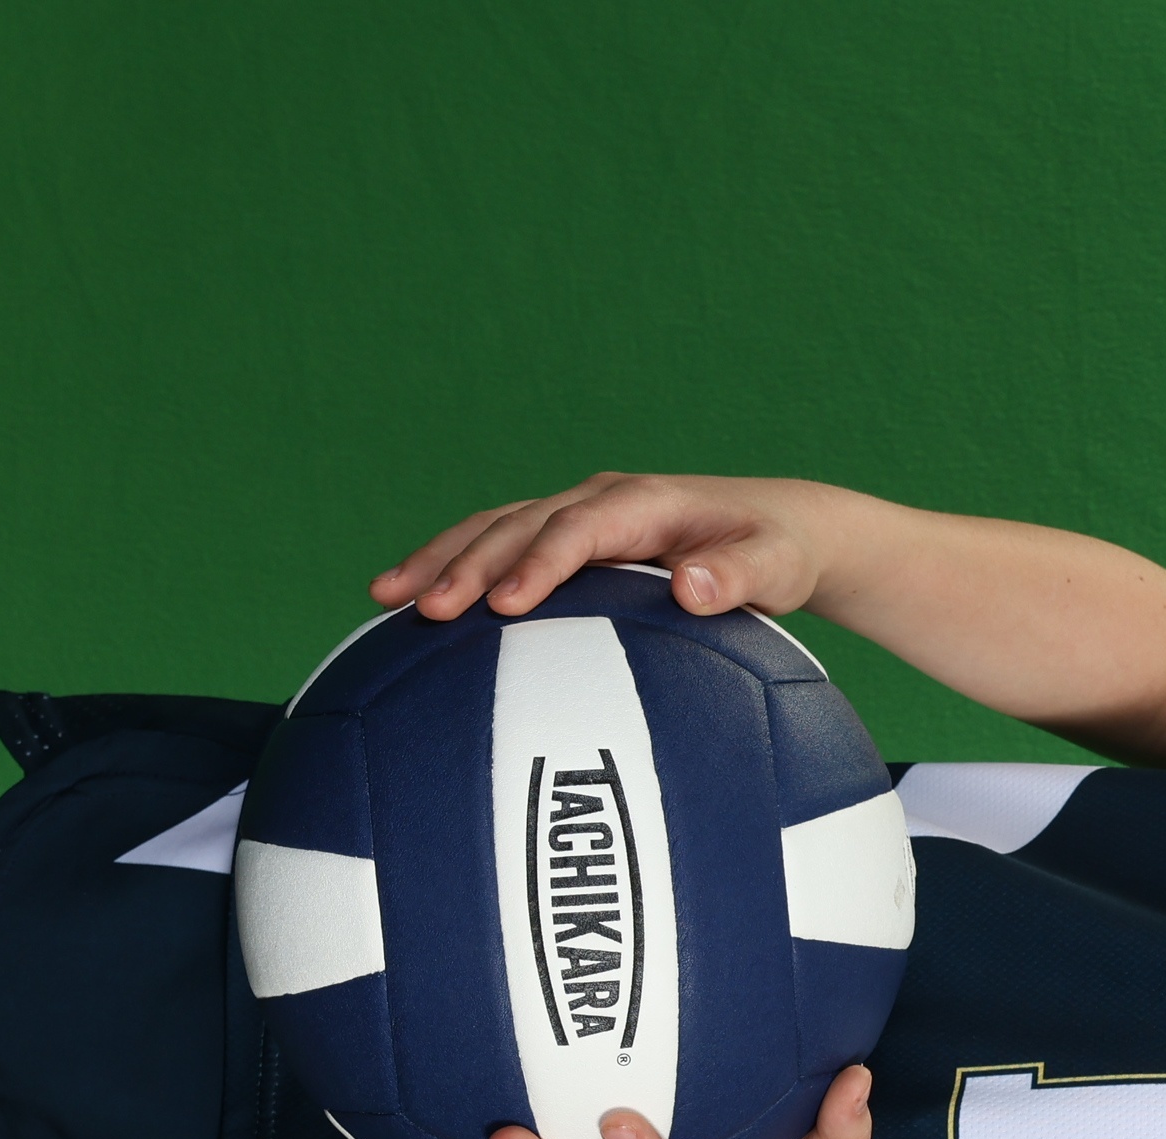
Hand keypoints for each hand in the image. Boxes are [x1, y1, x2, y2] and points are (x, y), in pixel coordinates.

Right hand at [369, 473, 837, 623]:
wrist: (778, 527)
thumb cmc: (779, 552)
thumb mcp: (777, 567)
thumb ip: (740, 577)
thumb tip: (693, 586)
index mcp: (643, 504)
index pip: (579, 529)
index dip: (540, 562)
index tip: (507, 604)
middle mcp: (601, 501)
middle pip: (520, 525)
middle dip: (469, 563)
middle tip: (427, 609)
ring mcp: (578, 515)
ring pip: (496, 529)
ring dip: (442, 559)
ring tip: (386, 597)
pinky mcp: (568, 539)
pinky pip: (502, 547)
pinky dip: (456, 568)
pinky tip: (411, 606)